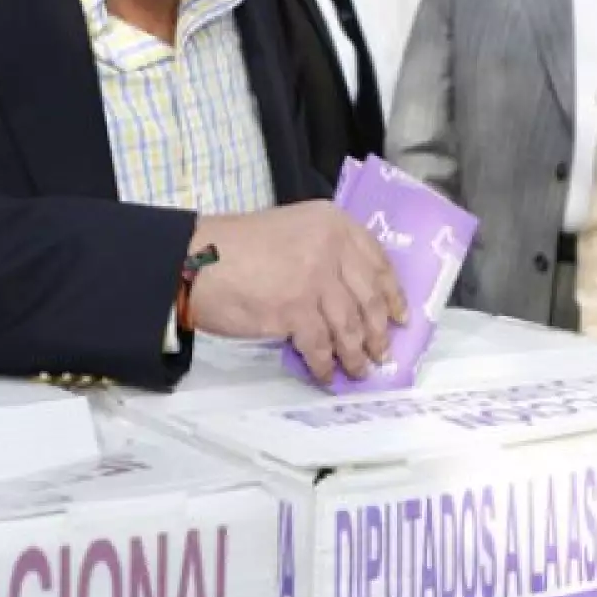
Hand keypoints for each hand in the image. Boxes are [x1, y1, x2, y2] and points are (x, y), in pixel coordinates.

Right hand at [185, 201, 406, 383]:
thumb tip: (349, 294)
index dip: (392, 294)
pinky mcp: (296, 311)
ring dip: (356, 354)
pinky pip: (321, 346)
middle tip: (382, 351)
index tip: (400, 315)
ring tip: (359, 369)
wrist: (197, 261)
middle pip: (368, 298)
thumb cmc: (235, 247)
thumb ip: (323, 252)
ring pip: (350, 327)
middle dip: (378, 332)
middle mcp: (329, 247)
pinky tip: (326, 374)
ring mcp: (314, 280)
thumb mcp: (290, 230)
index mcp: (332, 223)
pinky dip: (326, 364)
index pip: (377, 261)